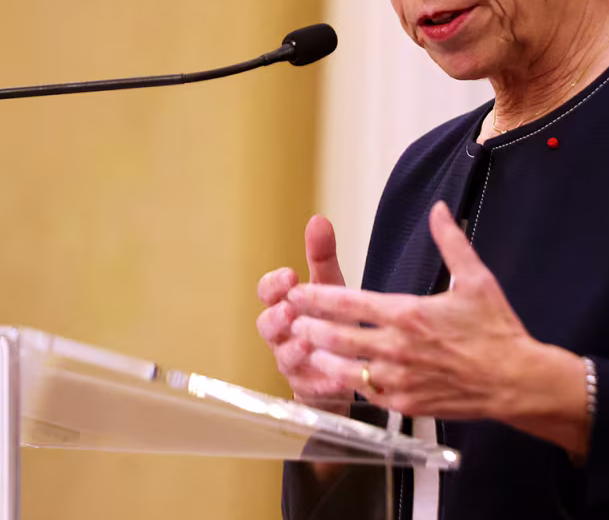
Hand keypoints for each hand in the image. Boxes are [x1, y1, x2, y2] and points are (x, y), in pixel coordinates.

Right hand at [256, 214, 350, 400]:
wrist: (343, 365)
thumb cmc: (331, 319)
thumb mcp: (330, 287)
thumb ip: (322, 257)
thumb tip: (318, 218)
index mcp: (283, 305)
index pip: (267, 292)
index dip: (274, 285)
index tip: (290, 276)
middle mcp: (281, 335)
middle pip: (266, 325)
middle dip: (276, 318)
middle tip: (290, 311)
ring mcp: (292, 364)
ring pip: (284, 357)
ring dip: (294, 349)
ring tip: (308, 342)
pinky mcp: (308, 389)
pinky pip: (310, 388)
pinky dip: (322, 383)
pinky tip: (338, 378)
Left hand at [287, 201, 589, 453]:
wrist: (516, 381)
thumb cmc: (496, 330)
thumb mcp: (475, 278)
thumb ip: (451, 241)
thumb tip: (438, 209)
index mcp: (408, 313)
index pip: (349, 303)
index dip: (316, 298)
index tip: (296, 292)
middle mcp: (398, 348)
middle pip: (337, 338)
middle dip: (308, 327)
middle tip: (288, 320)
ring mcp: (400, 380)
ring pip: (345, 370)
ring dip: (320, 358)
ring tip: (303, 349)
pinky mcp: (406, 404)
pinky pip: (367, 395)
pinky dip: (349, 385)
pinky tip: (339, 376)